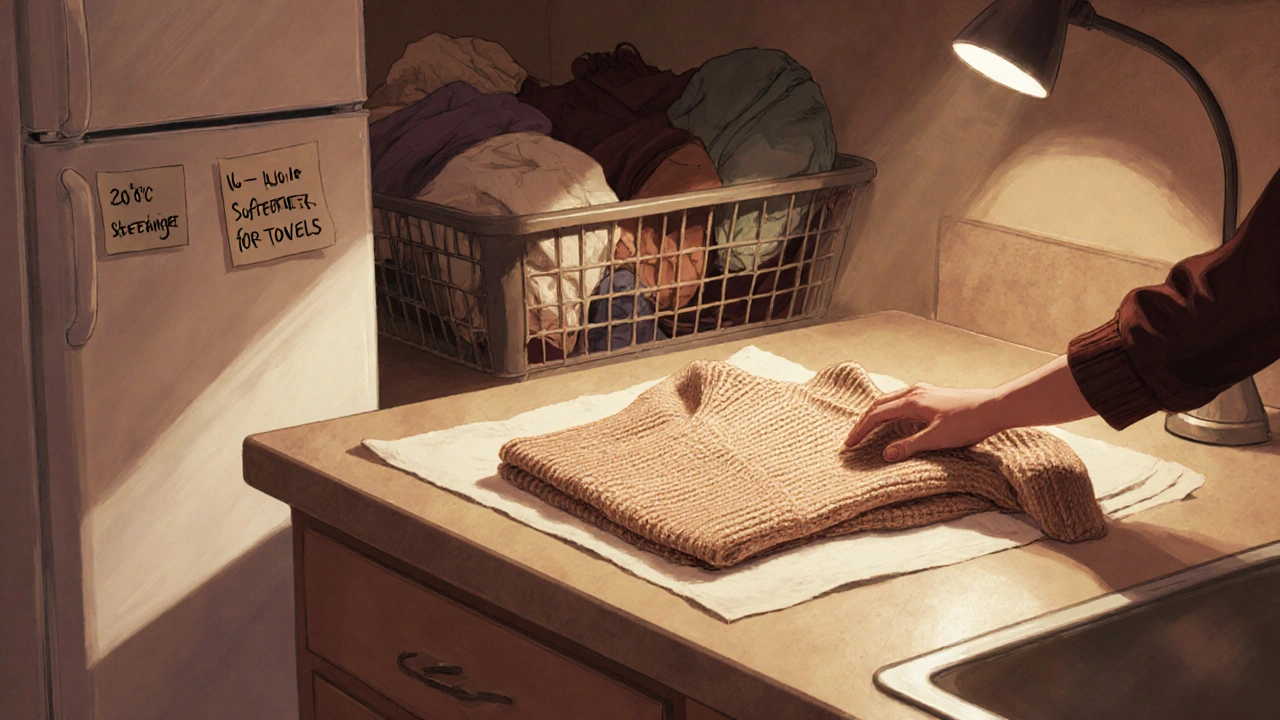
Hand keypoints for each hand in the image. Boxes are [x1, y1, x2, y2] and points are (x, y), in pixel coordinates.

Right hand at [844, 382, 1003, 461]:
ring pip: (890, 400)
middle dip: (863, 420)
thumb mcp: (937, 438)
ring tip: (867, 428)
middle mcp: (915, 391)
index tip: (849, 444)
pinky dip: (890, 410)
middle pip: (879, 403)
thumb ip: (909, 446)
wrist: (995, 408)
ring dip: (876, 413)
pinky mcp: (933, 394)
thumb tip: (885, 454)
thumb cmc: (968, 422)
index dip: (861, 429)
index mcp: (912, 401)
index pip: (876, 414)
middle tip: (852, 438)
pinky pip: (902, 400)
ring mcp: (924, 391)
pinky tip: (894, 420)